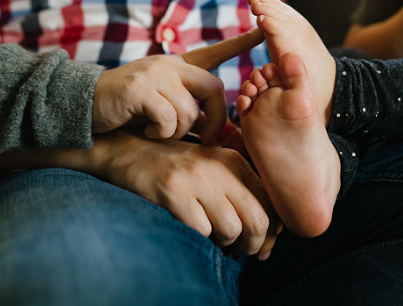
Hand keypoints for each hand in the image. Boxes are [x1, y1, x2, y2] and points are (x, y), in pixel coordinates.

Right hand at [92, 28, 263, 141]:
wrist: (84, 106)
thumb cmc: (127, 111)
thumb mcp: (162, 106)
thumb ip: (188, 110)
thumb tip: (216, 129)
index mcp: (177, 67)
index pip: (215, 53)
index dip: (241, 43)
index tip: (262, 32)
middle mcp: (170, 65)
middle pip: (214, 88)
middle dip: (216, 119)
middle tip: (205, 139)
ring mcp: (155, 74)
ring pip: (191, 110)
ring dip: (180, 131)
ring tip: (160, 132)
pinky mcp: (140, 89)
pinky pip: (169, 118)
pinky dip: (162, 132)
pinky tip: (148, 131)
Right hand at [93, 128, 280, 259]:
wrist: (130, 151)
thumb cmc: (175, 168)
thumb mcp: (212, 168)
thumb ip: (240, 191)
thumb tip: (270, 232)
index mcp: (234, 161)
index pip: (271, 202)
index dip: (272, 232)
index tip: (262, 245)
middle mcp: (220, 168)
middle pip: (258, 219)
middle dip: (254, 245)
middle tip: (241, 251)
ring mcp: (196, 179)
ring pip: (232, 229)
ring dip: (225, 245)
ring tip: (214, 240)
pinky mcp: (174, 192)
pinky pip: (201, 231)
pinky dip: (200, 240)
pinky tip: (193, 232)